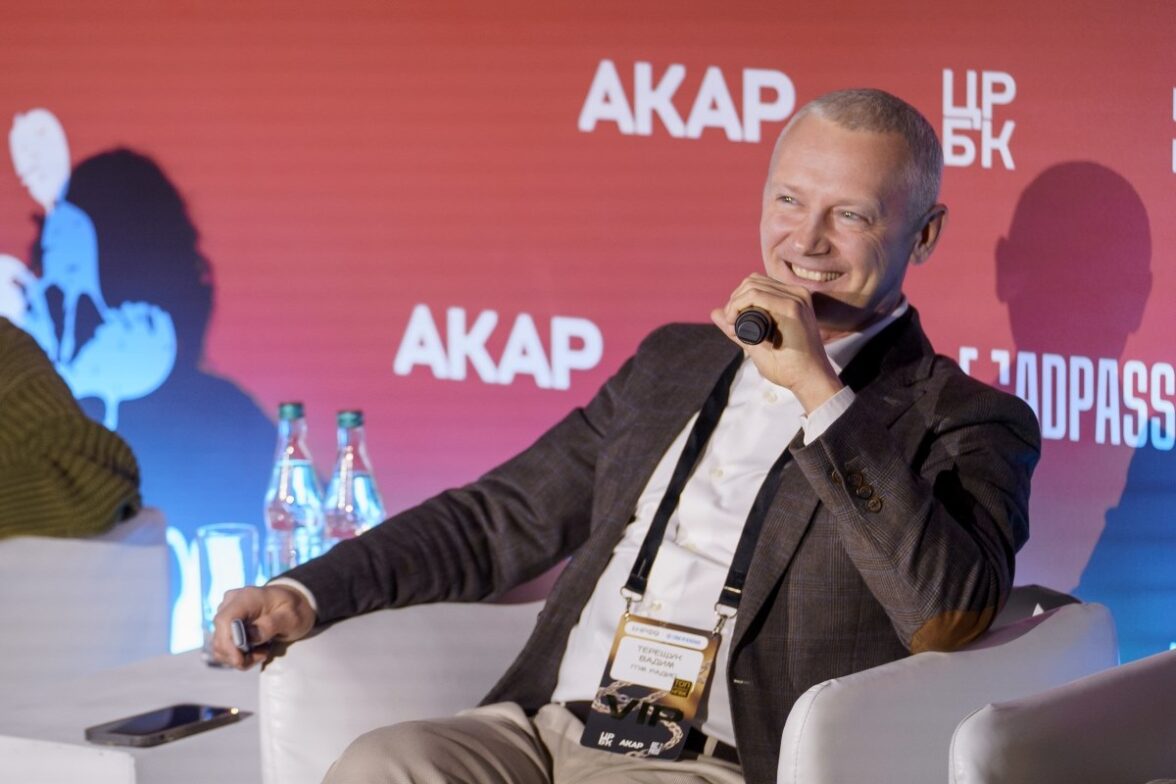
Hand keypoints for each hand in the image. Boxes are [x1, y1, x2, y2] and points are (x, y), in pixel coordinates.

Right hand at [210, 585, 315, 669]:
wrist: (292, 604)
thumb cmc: (294, 609)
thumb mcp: (291, 617)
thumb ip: (271, 625)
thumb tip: (249, 636)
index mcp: (247, 597)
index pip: (225, 620)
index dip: (228, 644)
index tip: (240, 661)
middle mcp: (230, 603)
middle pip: (220, 636)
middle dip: (237, 655)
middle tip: (262, 655)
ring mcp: (226, 613)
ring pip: (219, 645)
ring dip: (238, 657)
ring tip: (262, 651)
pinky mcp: (225, 625)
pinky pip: (223, 647)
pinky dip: (236, 655)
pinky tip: (255, 650)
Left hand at [710, 273, 843, 412]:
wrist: (810, 380)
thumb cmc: (788, 366)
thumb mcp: (756, 344)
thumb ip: (737, 329)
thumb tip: (714, 312)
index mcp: (792, 298)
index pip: (757, 284)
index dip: (738, 298)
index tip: (731, 321)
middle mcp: (796, 294)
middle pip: (752, 281)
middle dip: (734, 300)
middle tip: (730, 323)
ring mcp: (796, 298)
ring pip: (752, 286)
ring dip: (734, 303)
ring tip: (732, 324)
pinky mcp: (793, 307)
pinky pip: (757, 295)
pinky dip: (739, 305)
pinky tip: (735, 321)